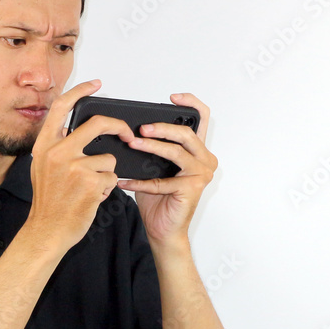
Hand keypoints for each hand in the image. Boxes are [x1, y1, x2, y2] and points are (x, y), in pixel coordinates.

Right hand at [25, 79, 136, 256]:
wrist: (47, 231)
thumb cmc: (49, 203)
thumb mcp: (43, 168)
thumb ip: (57, 147)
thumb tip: (74, 128)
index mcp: (45, 145)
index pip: (62, 107)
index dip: (80, 91)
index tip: (96, 84)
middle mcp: (58, 152)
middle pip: (97, 124)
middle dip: (118, 128)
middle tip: (127, 135)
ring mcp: (74, 166)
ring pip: (108, 157)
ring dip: (106, 174)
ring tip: (91, 189)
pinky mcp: (90, 181)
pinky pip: (112, 177)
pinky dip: (108, 189)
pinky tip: (93, 198)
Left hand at [117, 93, 216, 244]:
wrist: (163, 230)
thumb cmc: (159, 200)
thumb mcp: (154, 168)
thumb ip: (152, 149)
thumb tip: (131, 132)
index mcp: (198, 151)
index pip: (201, 120)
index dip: (190, 104)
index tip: (173, 98)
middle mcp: (205, 160)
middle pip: (186, 133)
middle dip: (161, 127)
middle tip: (140, 129)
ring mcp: (201, 174)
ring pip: (176, 152)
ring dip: (150, 148)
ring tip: (132, 144)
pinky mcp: (192, 188)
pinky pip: (161, 180)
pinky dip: (139, 181)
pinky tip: (124, 181)